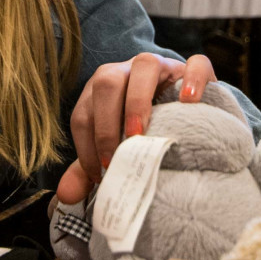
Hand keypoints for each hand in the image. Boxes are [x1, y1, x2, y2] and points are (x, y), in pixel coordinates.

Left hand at [58, 52, 214, 204]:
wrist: (190, 113)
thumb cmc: (146, 131)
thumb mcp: (118, 147)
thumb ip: (90, 167)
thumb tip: (65, 195)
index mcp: (103, 90)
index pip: (83, 112)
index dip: (86, 144)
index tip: (100, 174)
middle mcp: (128, 71)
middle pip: (106, 83)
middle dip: (104, 124)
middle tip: (114, 159)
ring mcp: (162, 65)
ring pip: (144, 65)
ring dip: (137, 101)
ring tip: (139, 134)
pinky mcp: (193, 68)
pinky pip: (195, 64)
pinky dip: (191, 80)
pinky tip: (189, 102)